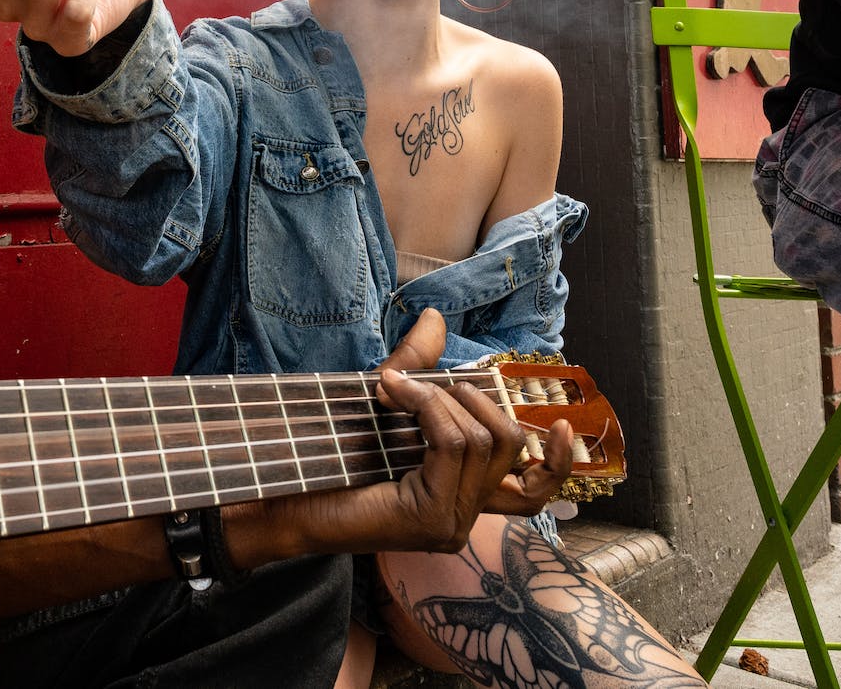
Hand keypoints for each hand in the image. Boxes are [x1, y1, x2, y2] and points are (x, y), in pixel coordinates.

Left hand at [266, 310, 572, 558]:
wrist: (282, 495)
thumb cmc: (328, 454)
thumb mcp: (384, 402)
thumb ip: (416, 366)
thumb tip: (435, 317)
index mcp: (463, 497)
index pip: (533, 491)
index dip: (556, 460)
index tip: (558, 423)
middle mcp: (466, 516)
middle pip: (507, 442)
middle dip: (466, 396)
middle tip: (412, 385)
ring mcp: (451, 523)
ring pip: (479, 437)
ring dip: (434, 397)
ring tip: (391, 389)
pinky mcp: (431, 519)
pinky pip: (452, 443)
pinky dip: (424, 405)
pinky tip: (390, 395)